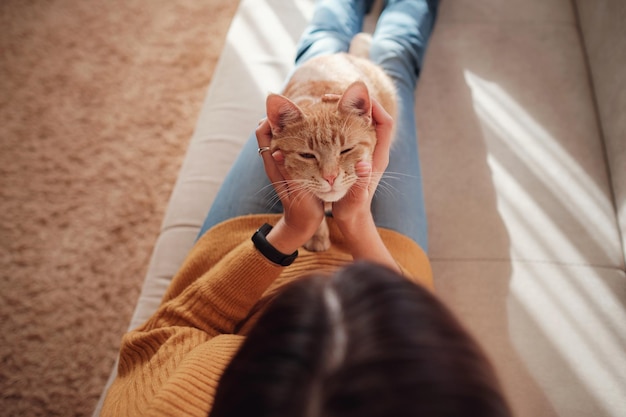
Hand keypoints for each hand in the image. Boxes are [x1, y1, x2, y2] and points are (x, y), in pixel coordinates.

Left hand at [256, 119, 324, 253]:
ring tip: (314, 115)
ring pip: (286, 135)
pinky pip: (298, 144)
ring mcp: (287, 163)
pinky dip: (306, 135)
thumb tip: (277, 152)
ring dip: (296, 124)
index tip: (285, 109)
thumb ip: (289, 171)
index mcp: (275, 165)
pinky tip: (321, 131)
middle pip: (273, 129)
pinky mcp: (298, 166)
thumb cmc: (303, 211)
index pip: (263, 133)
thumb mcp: (297, 192)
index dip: (270, 119)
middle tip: (304, 107)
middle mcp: (278, 161)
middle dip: (284, 116)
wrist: (304, 225)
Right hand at [332, 98, 392, 228]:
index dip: (373, 107)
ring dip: (339, 111)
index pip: (384, 123)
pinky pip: (343, 131)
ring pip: (355, 122)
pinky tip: (316, 121)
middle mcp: (371, 151)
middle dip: (350, 103)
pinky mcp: (349, 155)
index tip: (353, 98)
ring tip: (320, 106)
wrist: (351, 219)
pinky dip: (332, 123)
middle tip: (326, 99)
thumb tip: (363, 164)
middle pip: (369, 117)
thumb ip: (360, 182)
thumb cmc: (353, 210)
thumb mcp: (356, 199)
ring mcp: (360, 152)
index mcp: (377, 158)